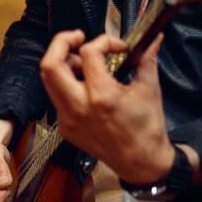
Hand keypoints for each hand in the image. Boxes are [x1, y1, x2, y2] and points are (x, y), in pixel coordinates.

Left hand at [38, 30, 175, 184]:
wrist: (142, 163)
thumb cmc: (148, 128)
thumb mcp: (150, 89)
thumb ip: (146, 59)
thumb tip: (152, 38)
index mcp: (102, 97)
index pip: (88, 53)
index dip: (103, 41)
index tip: (117, 47)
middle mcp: (79, 108)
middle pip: (50, 65)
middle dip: (61, 43)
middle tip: (77, 37)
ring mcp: (68, 119)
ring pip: (48, 80)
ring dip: (61, 63)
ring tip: (82, 61)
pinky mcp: (65, 127)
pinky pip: (56, 96)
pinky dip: (66, 82)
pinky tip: (84, 83)